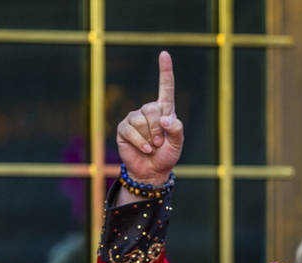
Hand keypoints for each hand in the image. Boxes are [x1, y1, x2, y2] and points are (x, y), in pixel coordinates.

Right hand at [116, 51, 184, 195]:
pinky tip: (144, 149)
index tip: (164, 54)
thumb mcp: (178, 144)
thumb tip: (165, 118)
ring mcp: (134, 118)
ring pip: (141, 120)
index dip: (165, 71)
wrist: (152, 170)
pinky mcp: (123, 128)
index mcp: (165, 111)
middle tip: (160, 143)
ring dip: (150, 137)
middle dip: (159, 129)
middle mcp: (148, 111)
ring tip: (152, 146)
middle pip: (153, 109)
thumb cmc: (167, 155)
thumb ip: (177, 130)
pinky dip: (140, 142)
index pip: (165, 87)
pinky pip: (131, 130)